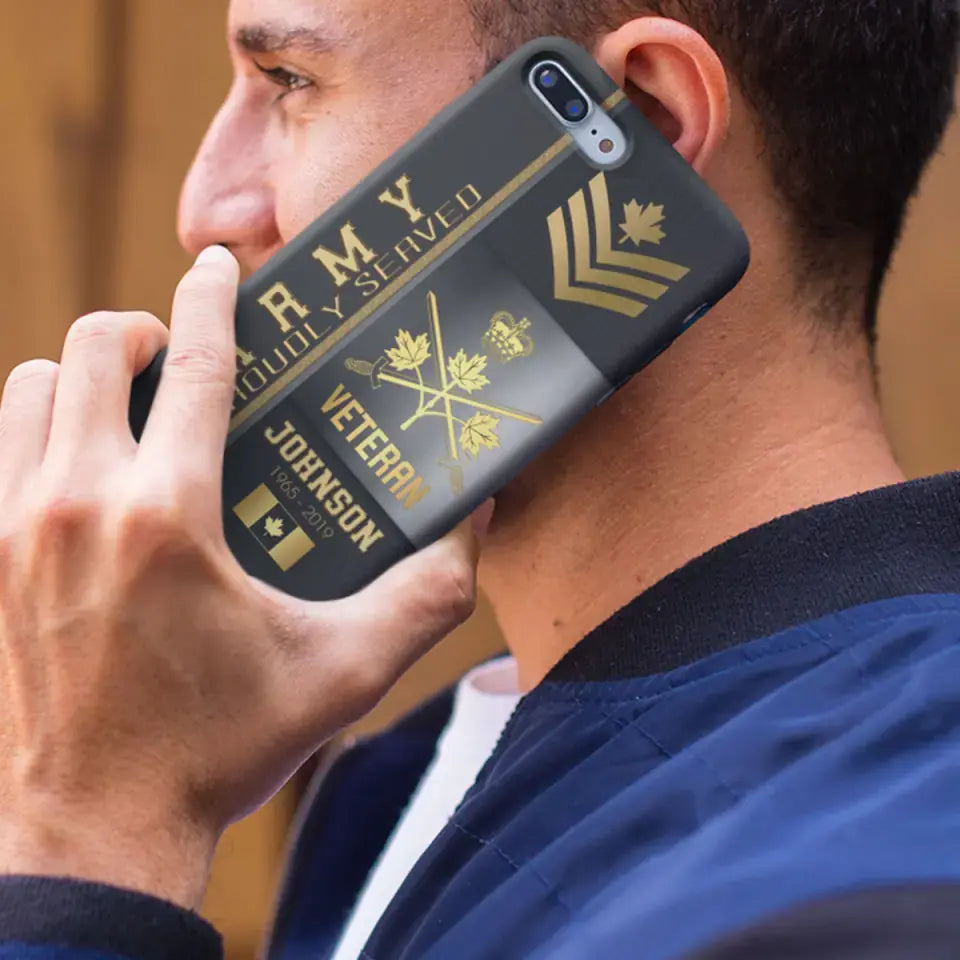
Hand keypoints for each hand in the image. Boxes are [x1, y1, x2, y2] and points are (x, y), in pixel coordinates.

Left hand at [0, 246, 491, 908]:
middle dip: (142, 329)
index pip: (196, 366)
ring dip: (80, 377)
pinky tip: (80, 468)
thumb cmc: (219, 747)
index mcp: (169, 517)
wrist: (97, 830)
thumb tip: (478, 525)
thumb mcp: (344, 672)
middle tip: (180, 356)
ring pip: (29, 390)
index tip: (219, 264)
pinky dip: (36, 429)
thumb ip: (425, 595)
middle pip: (91, 351)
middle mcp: (77, 505)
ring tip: (128, 405)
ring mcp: (13, 532)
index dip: (212, 299)